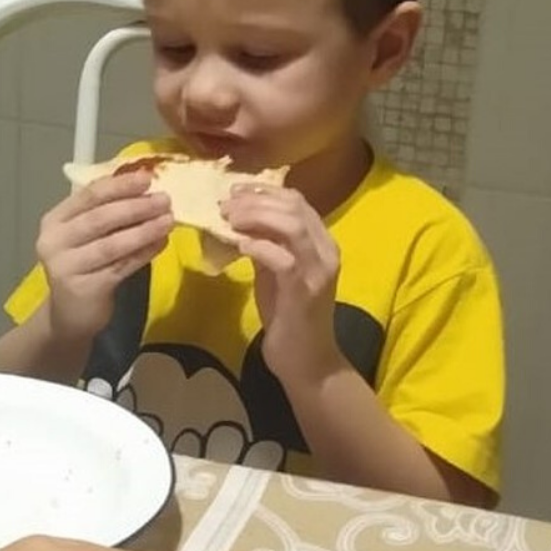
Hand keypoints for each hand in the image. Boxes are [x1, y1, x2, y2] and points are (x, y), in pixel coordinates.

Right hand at [37, 171, 172, 339]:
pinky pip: (121, 267)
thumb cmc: (85, 265)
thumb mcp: (88, 235)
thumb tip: (149, 189)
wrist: (70, 313)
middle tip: (165, 199)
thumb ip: (109, 212)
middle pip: (99, 219)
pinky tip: (162, 243)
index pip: (88, 196)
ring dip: (143, 230)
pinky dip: (144, 253)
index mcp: (54, 220)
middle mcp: (54, 242)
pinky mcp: (84, 289)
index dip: (119, 185)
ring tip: (168, 220)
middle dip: (135, 207)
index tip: (147, 177)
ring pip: (111, 245)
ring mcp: (66, 267)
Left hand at [220, 185, 344, 384]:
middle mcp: (326, 251)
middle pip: (294, 206)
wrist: (307, 360)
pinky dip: (258, 246)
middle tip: (225, 206)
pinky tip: (238, 246)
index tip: (234, 191)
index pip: (297, 201)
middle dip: (255, 200)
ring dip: (256, 217)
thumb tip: (238, 219)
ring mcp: (319, 270)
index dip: (264, 190)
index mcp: (321, 243)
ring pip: (292, 226)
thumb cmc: (289, 316)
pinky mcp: (306, 290)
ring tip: (228, 220)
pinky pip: (283, 258)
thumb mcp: (276, 272)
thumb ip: (266, 244)